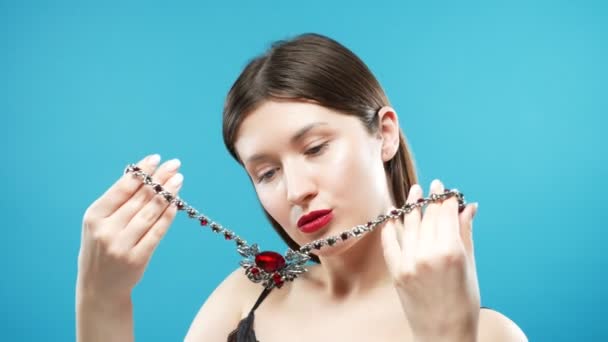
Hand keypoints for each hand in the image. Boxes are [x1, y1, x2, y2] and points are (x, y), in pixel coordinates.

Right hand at [77, 154, 182, 300]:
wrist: (99, 287)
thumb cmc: (101, 248)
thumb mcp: (98, 224)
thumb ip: (116, 202)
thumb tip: (142, 174)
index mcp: (94, 216)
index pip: (122, 188)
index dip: (141, 172)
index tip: (156, 158)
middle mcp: (106, 230)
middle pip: (139, 198)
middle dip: (159, 178)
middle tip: (174, 164)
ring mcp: (121, 245)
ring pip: (150, 213)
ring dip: (167, 193)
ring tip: (178, 179)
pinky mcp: (136, 258)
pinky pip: (156, 232)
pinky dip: (168, 216)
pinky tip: (176, 203)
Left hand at [381, 179, 479, 340]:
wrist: (444, 333)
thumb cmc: (464, 303)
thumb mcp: (470, 265)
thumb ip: (465, 233)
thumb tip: (468, 207)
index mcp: (451, 251)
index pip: (445, 214)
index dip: (444, 198)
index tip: (443, 187)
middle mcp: (427, 254)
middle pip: (427, 217)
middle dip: (429, 199)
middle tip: (429, 187)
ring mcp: (408, 263)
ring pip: (408, 225)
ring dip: (410, 207)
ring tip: (412, 194)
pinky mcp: (396, 272)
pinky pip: (390, 242)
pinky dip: (391, 227)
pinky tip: (394, 215)